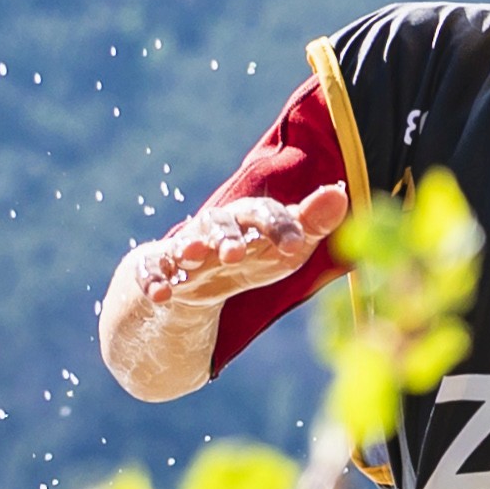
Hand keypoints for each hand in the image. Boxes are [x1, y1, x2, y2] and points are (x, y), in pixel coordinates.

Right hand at [132, 182, 344, 306]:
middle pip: (219, 223)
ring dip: (189, 248)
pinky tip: (161, 294)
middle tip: (235, 254)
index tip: (294, 247)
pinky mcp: (156, 269)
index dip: (277, 227)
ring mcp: (182, 249)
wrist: (190, 284)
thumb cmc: (249, 260)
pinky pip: (151, 271)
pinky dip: (154, 281)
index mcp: (247, 221)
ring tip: (193, 257)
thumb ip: (310, 226)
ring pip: (184, 242)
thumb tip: (339, 194)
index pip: (262, 213)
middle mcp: (213, 230)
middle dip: (227, 236)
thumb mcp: (282, 249)